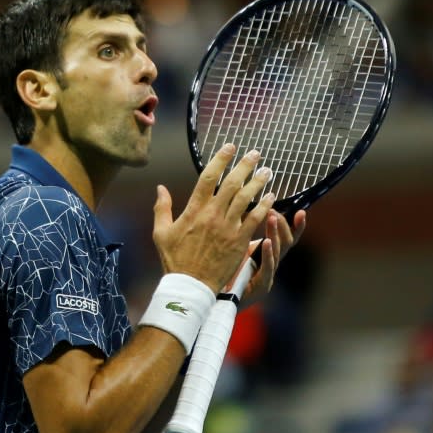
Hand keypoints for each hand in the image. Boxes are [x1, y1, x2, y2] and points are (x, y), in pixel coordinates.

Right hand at [152, 144, 275, 293]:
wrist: (190, 285)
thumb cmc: (174, 260)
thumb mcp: (161, 233)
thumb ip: (162, 208)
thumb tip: (160, 188)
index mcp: (193, 210)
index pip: (209, 177)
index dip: (221, 159)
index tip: (230, 147)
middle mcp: (212, 215)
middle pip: (232, 183)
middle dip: (245, 165)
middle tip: (256, 153)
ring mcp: (227, 228)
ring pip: (246, 198)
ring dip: (258, 182)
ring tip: (267, 171)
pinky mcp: (239, 241)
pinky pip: (255, 219)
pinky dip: (264, 206)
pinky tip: (272, 196)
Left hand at [237, 208, 305, 306]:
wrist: (220, 298)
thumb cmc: (229, 270)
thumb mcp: (239, 246)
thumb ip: (245, 229)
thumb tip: (246, 206)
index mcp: (270, 254)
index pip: (289, 237)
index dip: (296, 226)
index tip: (300, 212)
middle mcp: (273, 264)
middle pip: (286, 242)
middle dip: (282, 225)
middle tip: (273, 210)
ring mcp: (269, 275)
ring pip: (278, 252)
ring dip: (275, 233)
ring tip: (272, 217)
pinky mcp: (261, 286)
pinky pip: (268, 268)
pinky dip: (268, 254)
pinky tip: (267, 242)